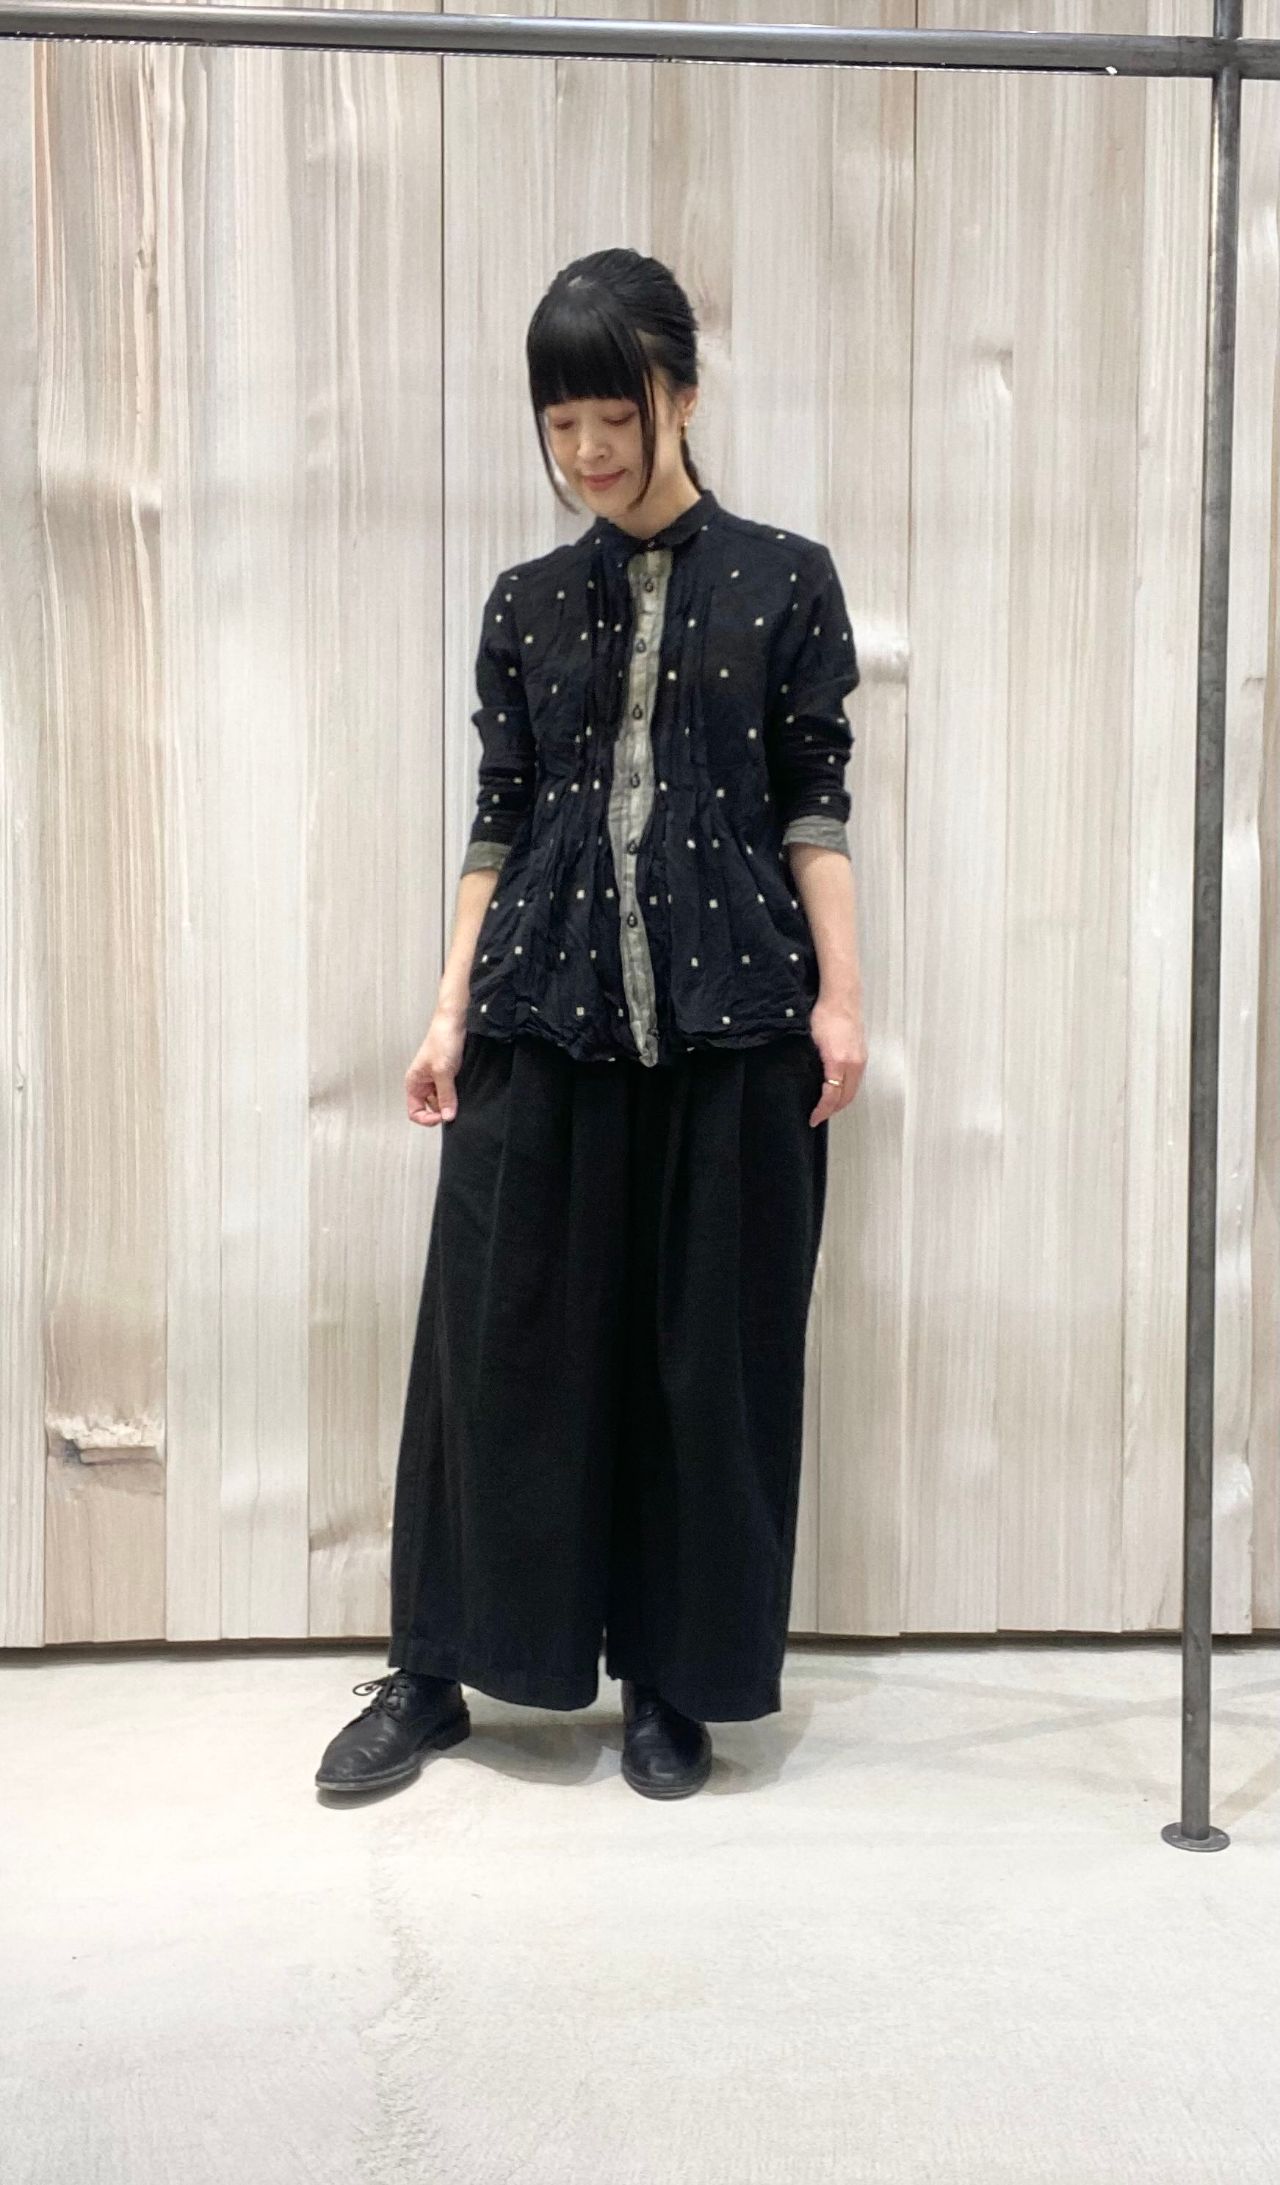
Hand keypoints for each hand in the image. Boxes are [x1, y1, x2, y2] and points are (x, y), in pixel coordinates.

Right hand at [405, 1008, 466, 1126]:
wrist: (454, 1024)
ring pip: (441, 1102)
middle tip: (453, 1108)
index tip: (442, 1117)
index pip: (415, 1112)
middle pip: (429, 1109)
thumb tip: (448, 1116)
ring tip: (458, 1094)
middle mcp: (422, 1084)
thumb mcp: (443, 1072)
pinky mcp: (447, 1077)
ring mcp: (435, 1081)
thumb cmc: (441, 1040)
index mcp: (413, 1083)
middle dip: (442, 1110)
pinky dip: (456, 1095)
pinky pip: (450, 1093)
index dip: (427, 1118)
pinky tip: (461, 1089)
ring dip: (450, 1102)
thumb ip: (445, 1096)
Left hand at [807, 995, 866, 1125]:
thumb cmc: (825, 1014)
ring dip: (841, 1101)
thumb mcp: (810, 1041)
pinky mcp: (862, 1054)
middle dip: (832, 1110)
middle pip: (846, 1098)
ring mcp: (860, 1060)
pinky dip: (847, 1090)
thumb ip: (810, 1062)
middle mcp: (854, 1064)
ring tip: (827, 1107)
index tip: (813, 1118)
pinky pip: (856, 1080)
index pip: (832, 1096)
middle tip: (819, 1116)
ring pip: (853, 1090)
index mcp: (839, 1062)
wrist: (842, 997)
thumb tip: (804, 1079)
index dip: (822, 1111)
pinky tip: (837, 1089)